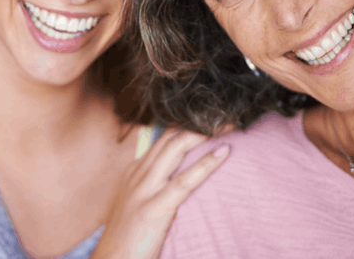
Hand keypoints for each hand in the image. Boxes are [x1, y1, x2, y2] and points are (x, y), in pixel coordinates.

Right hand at [91, 129, 229, 258]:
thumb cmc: (127, 237)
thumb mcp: (135, 202)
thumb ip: (150, 184)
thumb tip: (173, 175)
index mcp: (134, 171)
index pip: (163, 137)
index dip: (187, 125)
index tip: (208, 118)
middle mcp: (138, 174)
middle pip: (171, 137)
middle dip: (198, 123)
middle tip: (223, 115)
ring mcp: (145, 189)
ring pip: (176, 149)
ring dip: (204, 133)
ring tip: (227, 124)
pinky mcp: (154, 208)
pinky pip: (184, 181)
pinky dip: (206, 164)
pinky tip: (223, 152)